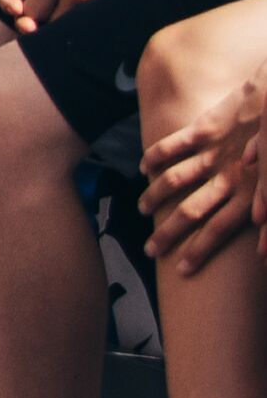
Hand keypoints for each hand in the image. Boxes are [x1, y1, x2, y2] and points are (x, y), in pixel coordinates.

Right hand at [160, 65, 266, 276]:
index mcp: (251, 192)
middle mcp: (229, 176)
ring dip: (155, 198)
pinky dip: (155, 157)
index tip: (182, 269)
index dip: (199, 251)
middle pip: (191, 212)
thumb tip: (261, 230)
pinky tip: (143, 168)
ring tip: (142, 210)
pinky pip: (174, 145)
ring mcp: (215, 152)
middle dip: (169, 234)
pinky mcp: (206, 128)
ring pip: (176, 181)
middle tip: (152, 251)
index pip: (220, 230)